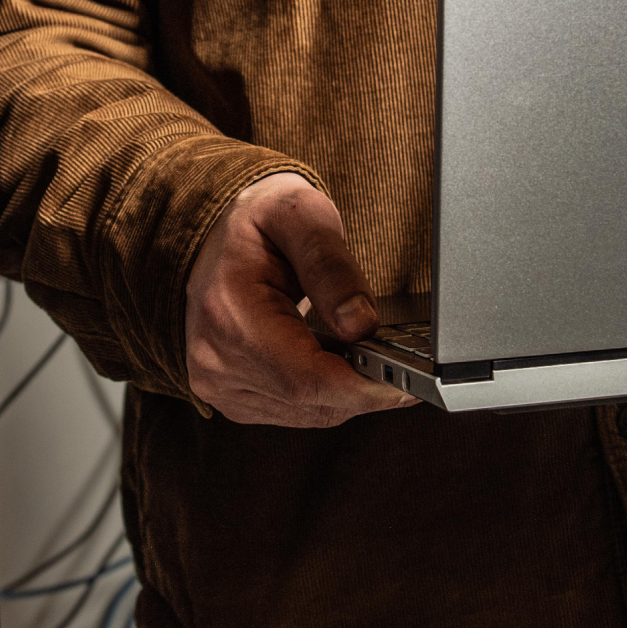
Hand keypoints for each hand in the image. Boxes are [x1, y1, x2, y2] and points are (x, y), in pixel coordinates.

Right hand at [185, 174, 418, 426]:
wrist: (216, 235)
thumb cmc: (258, 220)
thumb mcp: (300, 215)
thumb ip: (330, 265)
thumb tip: (361, 323)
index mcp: (227, 311)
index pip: (306, 377)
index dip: (365, 387)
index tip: (411, 381)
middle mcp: (214, 358)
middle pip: (312, 401)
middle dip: (367, 388)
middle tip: (409, 365)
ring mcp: (217, 383)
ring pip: (308, 412)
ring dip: (348, 391)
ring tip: (374, 357)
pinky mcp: (229, 396)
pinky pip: (294, 410)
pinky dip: (326, 393)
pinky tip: (342, 363)